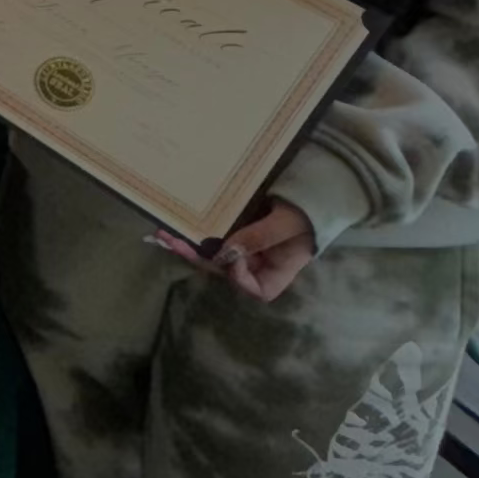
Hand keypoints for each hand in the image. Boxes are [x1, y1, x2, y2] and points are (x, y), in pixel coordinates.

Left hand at [154, 200, 317, 301]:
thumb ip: (260, 237)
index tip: (232, 257)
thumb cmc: (308, 209)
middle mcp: (260, 263)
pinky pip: (215, 237)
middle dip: (199, 258)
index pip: (258, 291)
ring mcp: (247, 248)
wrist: (314, 187)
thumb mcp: (288, 222)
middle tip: (173, 242)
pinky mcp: (238, 231)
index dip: (241, 279)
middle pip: (227, 271)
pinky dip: (196, 234)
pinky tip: (175, 226)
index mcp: (279, 269)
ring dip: (190, 246)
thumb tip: (226, 253)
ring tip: (165, 234)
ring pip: (216, 255)